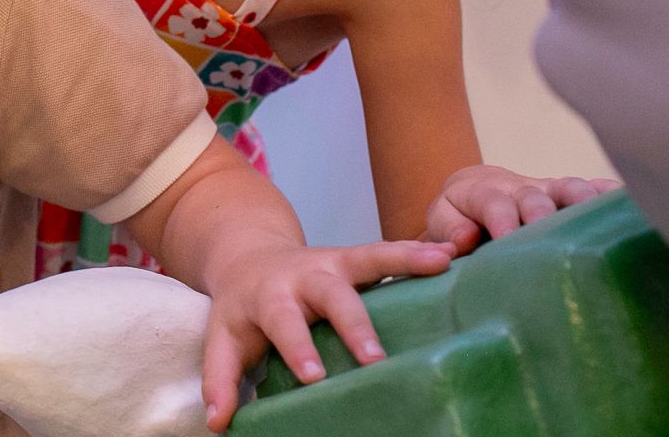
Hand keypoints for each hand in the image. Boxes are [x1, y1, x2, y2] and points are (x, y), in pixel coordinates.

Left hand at [201, 240, 454, 430]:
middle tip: (376, 357)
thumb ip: (221, 378)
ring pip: (366, 258)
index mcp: (269, 297)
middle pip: (330, 294)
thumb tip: (218, 422)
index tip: (313, 376)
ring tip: (439, 263)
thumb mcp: (223, 340)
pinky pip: (387, 251)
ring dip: (402, 260)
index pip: (283, 323)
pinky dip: (417, 250)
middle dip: (353, 324)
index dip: (297, 347)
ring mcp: (331, 262)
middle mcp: (302, 276)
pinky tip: (450, 252)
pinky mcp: (354, 257)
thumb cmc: (242, 311)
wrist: (246, 256)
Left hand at [422, 165, 619, 253]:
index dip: (501, 219)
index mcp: (483, 193)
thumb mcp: (442, 220)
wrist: (473, 195)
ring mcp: (548, 191)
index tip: (506, 238)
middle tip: (548, 231)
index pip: (492, 203)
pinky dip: (613, 193)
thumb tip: (465, 240)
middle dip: (542, 213)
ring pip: (568, 188)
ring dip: (583, 199)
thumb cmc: (458, 216)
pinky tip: (633, 202)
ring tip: (601, 214)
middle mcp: (519, 188)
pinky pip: (594, 189)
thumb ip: (448, 229)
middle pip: (534, 196)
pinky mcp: (569, 196)